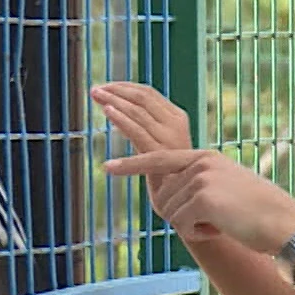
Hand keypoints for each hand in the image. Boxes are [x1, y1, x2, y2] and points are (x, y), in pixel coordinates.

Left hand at [91, 82, 193, 200]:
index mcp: (178, 120)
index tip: (107, 87)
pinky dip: (120, 119)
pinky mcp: (161, 154)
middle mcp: (176, 125)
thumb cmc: (178, 183)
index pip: (149, 94)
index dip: (125, 87)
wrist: (198, 207)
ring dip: (114, 101)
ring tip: (96, 96)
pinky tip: (107, 112)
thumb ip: (149, 135)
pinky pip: (137, 132)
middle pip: (142, 97)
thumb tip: (124, 121)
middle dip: (117, 90)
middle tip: (96, 89)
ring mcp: (170, 139)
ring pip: (137, 111)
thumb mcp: (165, 151)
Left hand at [103, 147, 294, 253]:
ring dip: (193, 227)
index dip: (132, 165)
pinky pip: (182, 224)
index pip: (159, 159)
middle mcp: (201, 162)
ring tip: (224, 224)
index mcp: (207, 157)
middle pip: (164, 196)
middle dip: (182, 218)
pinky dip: (199, 234)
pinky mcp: (202, 196)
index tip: (107, 166)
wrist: (284, 223)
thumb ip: (200, 189)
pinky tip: (222, 230)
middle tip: (215, 224)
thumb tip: (172, 203)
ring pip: (171, 212)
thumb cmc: (260, 215)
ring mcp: (201, 177)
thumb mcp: (228, 192)